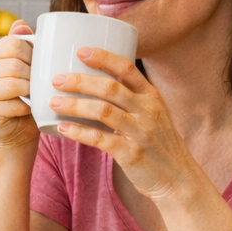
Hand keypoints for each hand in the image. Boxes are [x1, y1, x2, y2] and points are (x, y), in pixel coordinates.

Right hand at [0, 21, 40, 148]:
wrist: (18, 129)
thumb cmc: (25, 95)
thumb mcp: (25, 65)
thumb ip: (22, 43)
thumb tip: (20, 25)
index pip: (13, 44)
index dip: (32, 54)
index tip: (38, 66)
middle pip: (13, 64)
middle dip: (32, 75)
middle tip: (39, 84)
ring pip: (13, 84)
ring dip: (30, 91)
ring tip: (34, 95)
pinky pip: (13, 105)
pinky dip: (27, 108)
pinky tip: (28, 109)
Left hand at [46, 48, 197, 200]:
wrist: (178, 179)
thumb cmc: (157, 143)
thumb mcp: (151, 114)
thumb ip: (128, 99)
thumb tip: (88, 82)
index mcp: (151, 96)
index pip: (127, 69)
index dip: (103, 57)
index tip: (81, 51)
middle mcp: (148, 111)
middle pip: (110, 88)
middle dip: (80, 81)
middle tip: (56, 79)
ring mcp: (141, 132)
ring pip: (103, 111)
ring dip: (75, 105)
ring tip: (53, 102)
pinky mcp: (131, 154)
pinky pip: (101, 139)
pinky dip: (79, 132)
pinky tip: (62, 127)